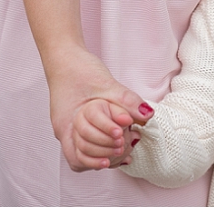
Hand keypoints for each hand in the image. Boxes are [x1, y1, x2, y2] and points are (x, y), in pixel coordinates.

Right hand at [47, 47, 153, 171]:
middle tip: (126, 144)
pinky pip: (86, 137)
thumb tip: (148, 116)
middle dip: (105, 154)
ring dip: (104, 148)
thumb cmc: (80, 69)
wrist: (65, 54)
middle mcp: (65, 129)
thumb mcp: (107, 84)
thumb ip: (127, 101)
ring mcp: (69, 124)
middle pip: (81, 157)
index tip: (120, 145)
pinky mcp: (76, 118)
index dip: (99, 158)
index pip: (78, 157)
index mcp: (67, 125)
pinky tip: (120, 133)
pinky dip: (102, 139)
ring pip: (84, 148)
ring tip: (125, 142)